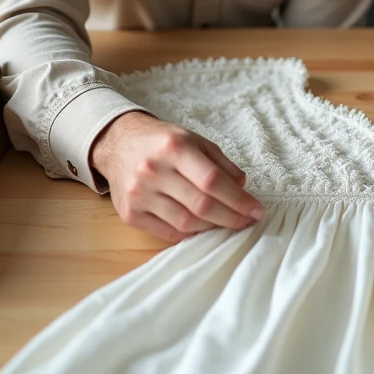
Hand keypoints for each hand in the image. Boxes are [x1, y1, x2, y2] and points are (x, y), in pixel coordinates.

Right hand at [90, 111, 264, 242]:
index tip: (256, 210)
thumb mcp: (194, 140)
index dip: (238, 199)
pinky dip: (191, 233)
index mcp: (174, 148)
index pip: (212, 181)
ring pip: (186, 222)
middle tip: (248, 221)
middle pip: (201, 204)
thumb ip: (220, 162)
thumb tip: (242, 186)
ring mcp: (139, 194)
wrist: (117, 144)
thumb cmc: (162, 142)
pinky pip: (168, 232)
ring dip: (213, 227)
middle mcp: (154, 171)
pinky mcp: (130, 214)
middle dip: (232, 217)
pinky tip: (204, 227)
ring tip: (228, 223)